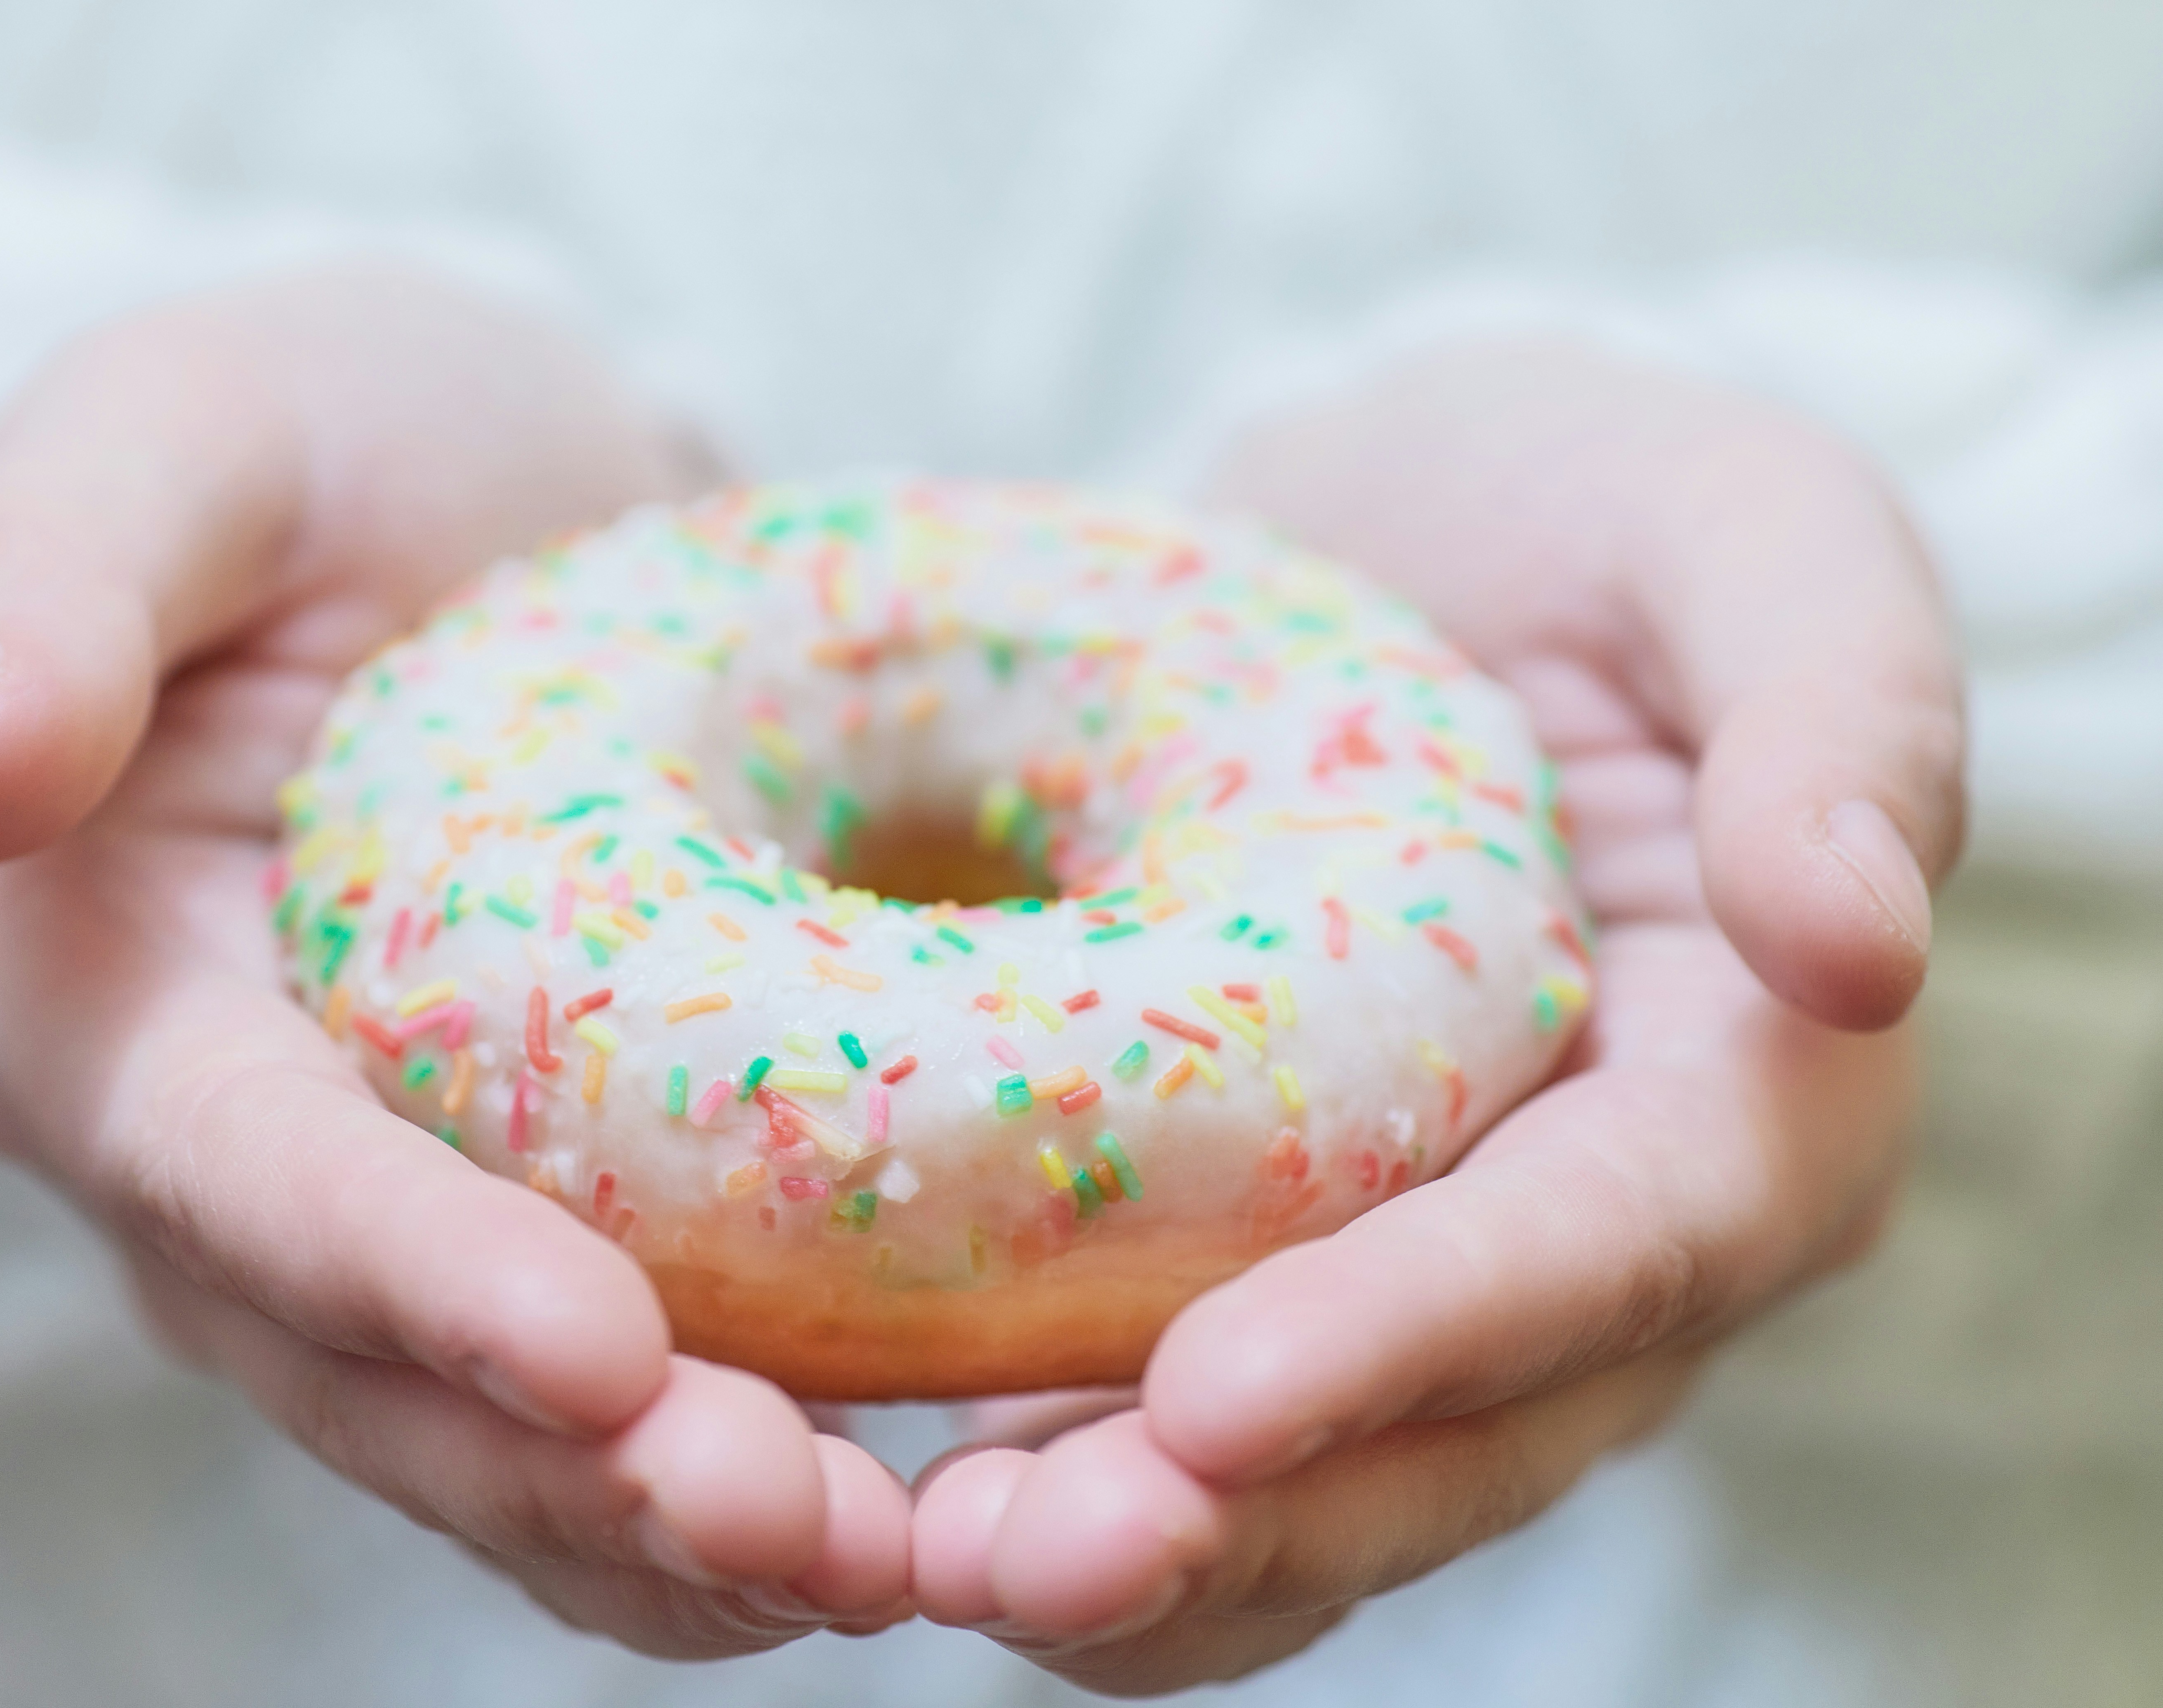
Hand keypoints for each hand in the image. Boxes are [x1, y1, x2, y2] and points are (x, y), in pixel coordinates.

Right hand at [0, 267, 910, 1653]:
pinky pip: (606, 1422)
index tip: (608, 1351)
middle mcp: (224, 1168)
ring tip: (888, 1566)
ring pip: (504, 1448)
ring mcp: (375, 1235)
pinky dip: (727, 1496)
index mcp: (108, 1001)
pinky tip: (900, 1529)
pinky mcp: (524, 1238)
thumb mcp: (187, 435)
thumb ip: (47, 581)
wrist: (501, 490)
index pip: (252, 1179)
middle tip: (813, 1529)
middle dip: (586, 1470)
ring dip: (679, 1534)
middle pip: (386, 1375)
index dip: (418, 1279)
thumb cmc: (337, 438)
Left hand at [908, 342, 1962, 1692]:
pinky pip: (1191, 1419)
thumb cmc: (1584, 508)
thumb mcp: (1738, 526)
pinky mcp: (1276, 1250)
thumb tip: (1856, 940)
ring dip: (1138, 1557)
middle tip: (1021, 1561)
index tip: (1213, 1397)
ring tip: (937, 1567)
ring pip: (1316, 1481)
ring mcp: (1431, 1264)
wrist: (1390, 527)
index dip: (1422, 1338)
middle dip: (1244, 1518)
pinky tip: (911, 1501)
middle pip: (1451, 1435)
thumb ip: (1836, 706)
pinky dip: (1063, 1469)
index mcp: (1748, 1086)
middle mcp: (1600, 1231)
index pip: (1604, 1253)